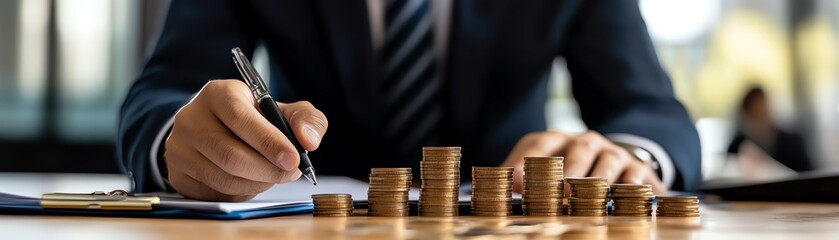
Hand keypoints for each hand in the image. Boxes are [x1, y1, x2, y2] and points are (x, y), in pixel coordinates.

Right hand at [164, 80, 327, 201]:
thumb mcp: (283, 111)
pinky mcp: (177, 173)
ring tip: (274, 176)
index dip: (269, 142)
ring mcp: (179, 147)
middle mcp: (191, 117)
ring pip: (223, 176)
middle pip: (231, 154)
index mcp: (218, 93)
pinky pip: (214, 192)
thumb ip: (306, 119)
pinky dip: (241, 192)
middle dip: (268, 170)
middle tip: (290, 173)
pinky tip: (252, 181)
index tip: (294, 159)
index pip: (240, 118)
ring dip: (258, 183)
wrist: (217, 129)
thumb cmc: (255, 119)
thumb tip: (308, 140)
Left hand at [501, 130, 664, 194]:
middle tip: (561, 191)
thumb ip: (519, 182)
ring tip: (592, 195)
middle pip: (578, 150)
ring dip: (600, 178)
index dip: (527, 161)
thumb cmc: (568, 171)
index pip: (539, 144)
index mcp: (556, 140)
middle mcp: (585, 142)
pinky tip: (626, 192)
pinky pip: (636, 174)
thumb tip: (499, 194)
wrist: (614, 162)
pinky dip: (632, 183)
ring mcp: (612, 153)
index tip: (515, 181)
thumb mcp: (541, 172)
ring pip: (608, 161)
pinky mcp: (636, 168)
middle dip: (570, 170)